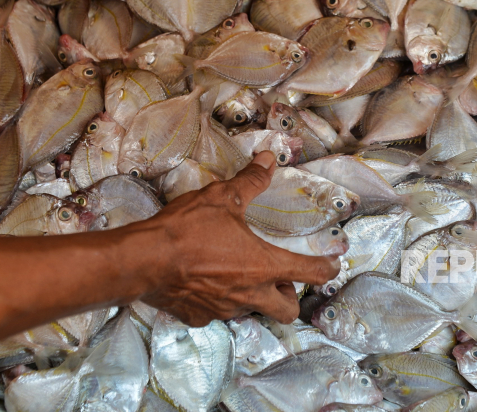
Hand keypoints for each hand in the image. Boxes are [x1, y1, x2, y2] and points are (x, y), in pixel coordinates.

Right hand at [139, 152, 340, 324]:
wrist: (143, 260)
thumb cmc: (187, 229)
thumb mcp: (222, 197)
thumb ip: (251, 181)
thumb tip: (269, 158)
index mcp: (264, 266)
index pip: (311, 273)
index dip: (327, 269)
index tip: (333, 265)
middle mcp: (250, 294)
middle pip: (287, 310)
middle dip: (290, 296)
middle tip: (280, 277)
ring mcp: (224, 309)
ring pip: (252, 311)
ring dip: (254, 296)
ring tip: (240, 275)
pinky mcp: (199, 317)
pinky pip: (219, 312)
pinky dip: (220, 300)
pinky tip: (206, 281)